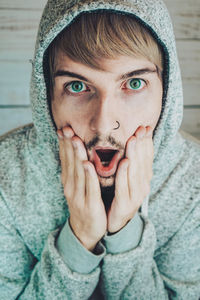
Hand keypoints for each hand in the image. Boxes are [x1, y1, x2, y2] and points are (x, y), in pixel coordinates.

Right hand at [58, 126, 106, 250]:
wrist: (86, 230)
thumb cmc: (84, 203)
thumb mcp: (78, 186)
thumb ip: (77, 170)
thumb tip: (76, 150)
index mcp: (68, 181)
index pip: (65, 159)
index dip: (64, 143)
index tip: (63, 128)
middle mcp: (71, 187)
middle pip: (70, 162)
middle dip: (69, 145)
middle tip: (67, 128)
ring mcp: (79, 196)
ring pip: (78, 173)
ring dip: (77, 156)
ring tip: (76, 140)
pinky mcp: (90, 205)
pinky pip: (90, 188)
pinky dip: (89, 176)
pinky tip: (88, 165)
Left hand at [107, 126, 153, 232]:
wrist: (114, 223)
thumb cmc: (118, 197)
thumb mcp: (125, 179)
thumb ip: (128, 163)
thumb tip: (128, 142)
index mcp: (143, 179)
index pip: (146, 157)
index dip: (146, 142)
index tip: (145, 127)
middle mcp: (142, 186)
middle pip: (142, 162)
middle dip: (141, 144)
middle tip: (140, 129)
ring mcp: (135, 196)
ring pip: (135, 172)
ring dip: (134, 155)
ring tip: (133, 140)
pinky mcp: (124, 204)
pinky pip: (124, 186)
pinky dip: (124, 173)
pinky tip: (124, 162)